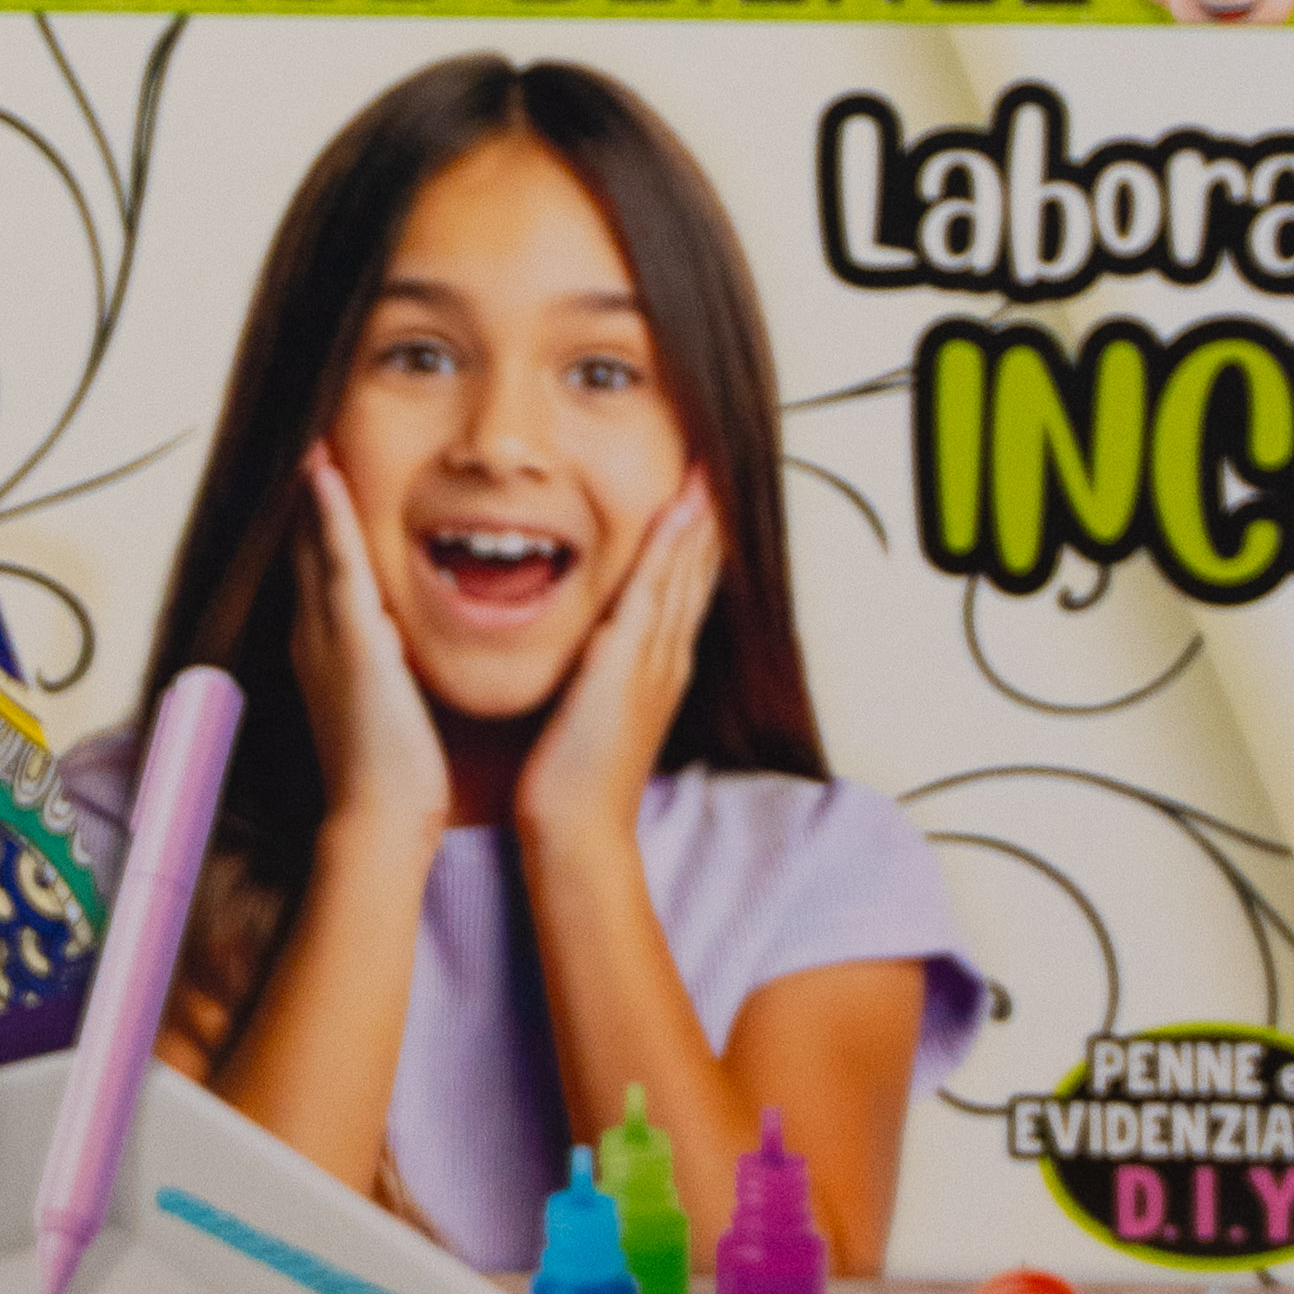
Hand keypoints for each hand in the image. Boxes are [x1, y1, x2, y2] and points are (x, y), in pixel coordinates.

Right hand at [288, 455, 453, 849]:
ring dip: (312, 492)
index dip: (316, 525)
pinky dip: (329, 515)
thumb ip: (385, 671)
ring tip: (312, 442)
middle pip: (306, 549)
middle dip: (307, 499)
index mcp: (325, 651)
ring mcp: (327, 635)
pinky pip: (336, 561)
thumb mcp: (385, 706)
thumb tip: (398, 649)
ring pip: (314, 545)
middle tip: (309, 442)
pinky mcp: (351, 637)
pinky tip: (324, 474)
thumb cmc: (394, 775)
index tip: (319, 478)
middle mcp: (315, 636)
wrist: (382, 819)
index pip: (317, 571)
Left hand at [513, 482, 716, 874]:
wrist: (579, 832)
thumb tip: (601, 641)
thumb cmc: (578, 779)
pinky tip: (675, 512)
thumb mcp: (600, 711)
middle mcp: (667, 657)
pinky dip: (668, 549)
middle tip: (715, 461)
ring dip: (697, 519)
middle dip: (707, 517)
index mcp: (661, 667)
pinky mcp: (625, 663)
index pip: (687, 587)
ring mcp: (652, 660)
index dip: (697, 537)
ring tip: (707, 469)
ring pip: (682, 574)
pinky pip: (652, 593)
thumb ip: (607, 673)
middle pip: (696, 573)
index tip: (703, 488)